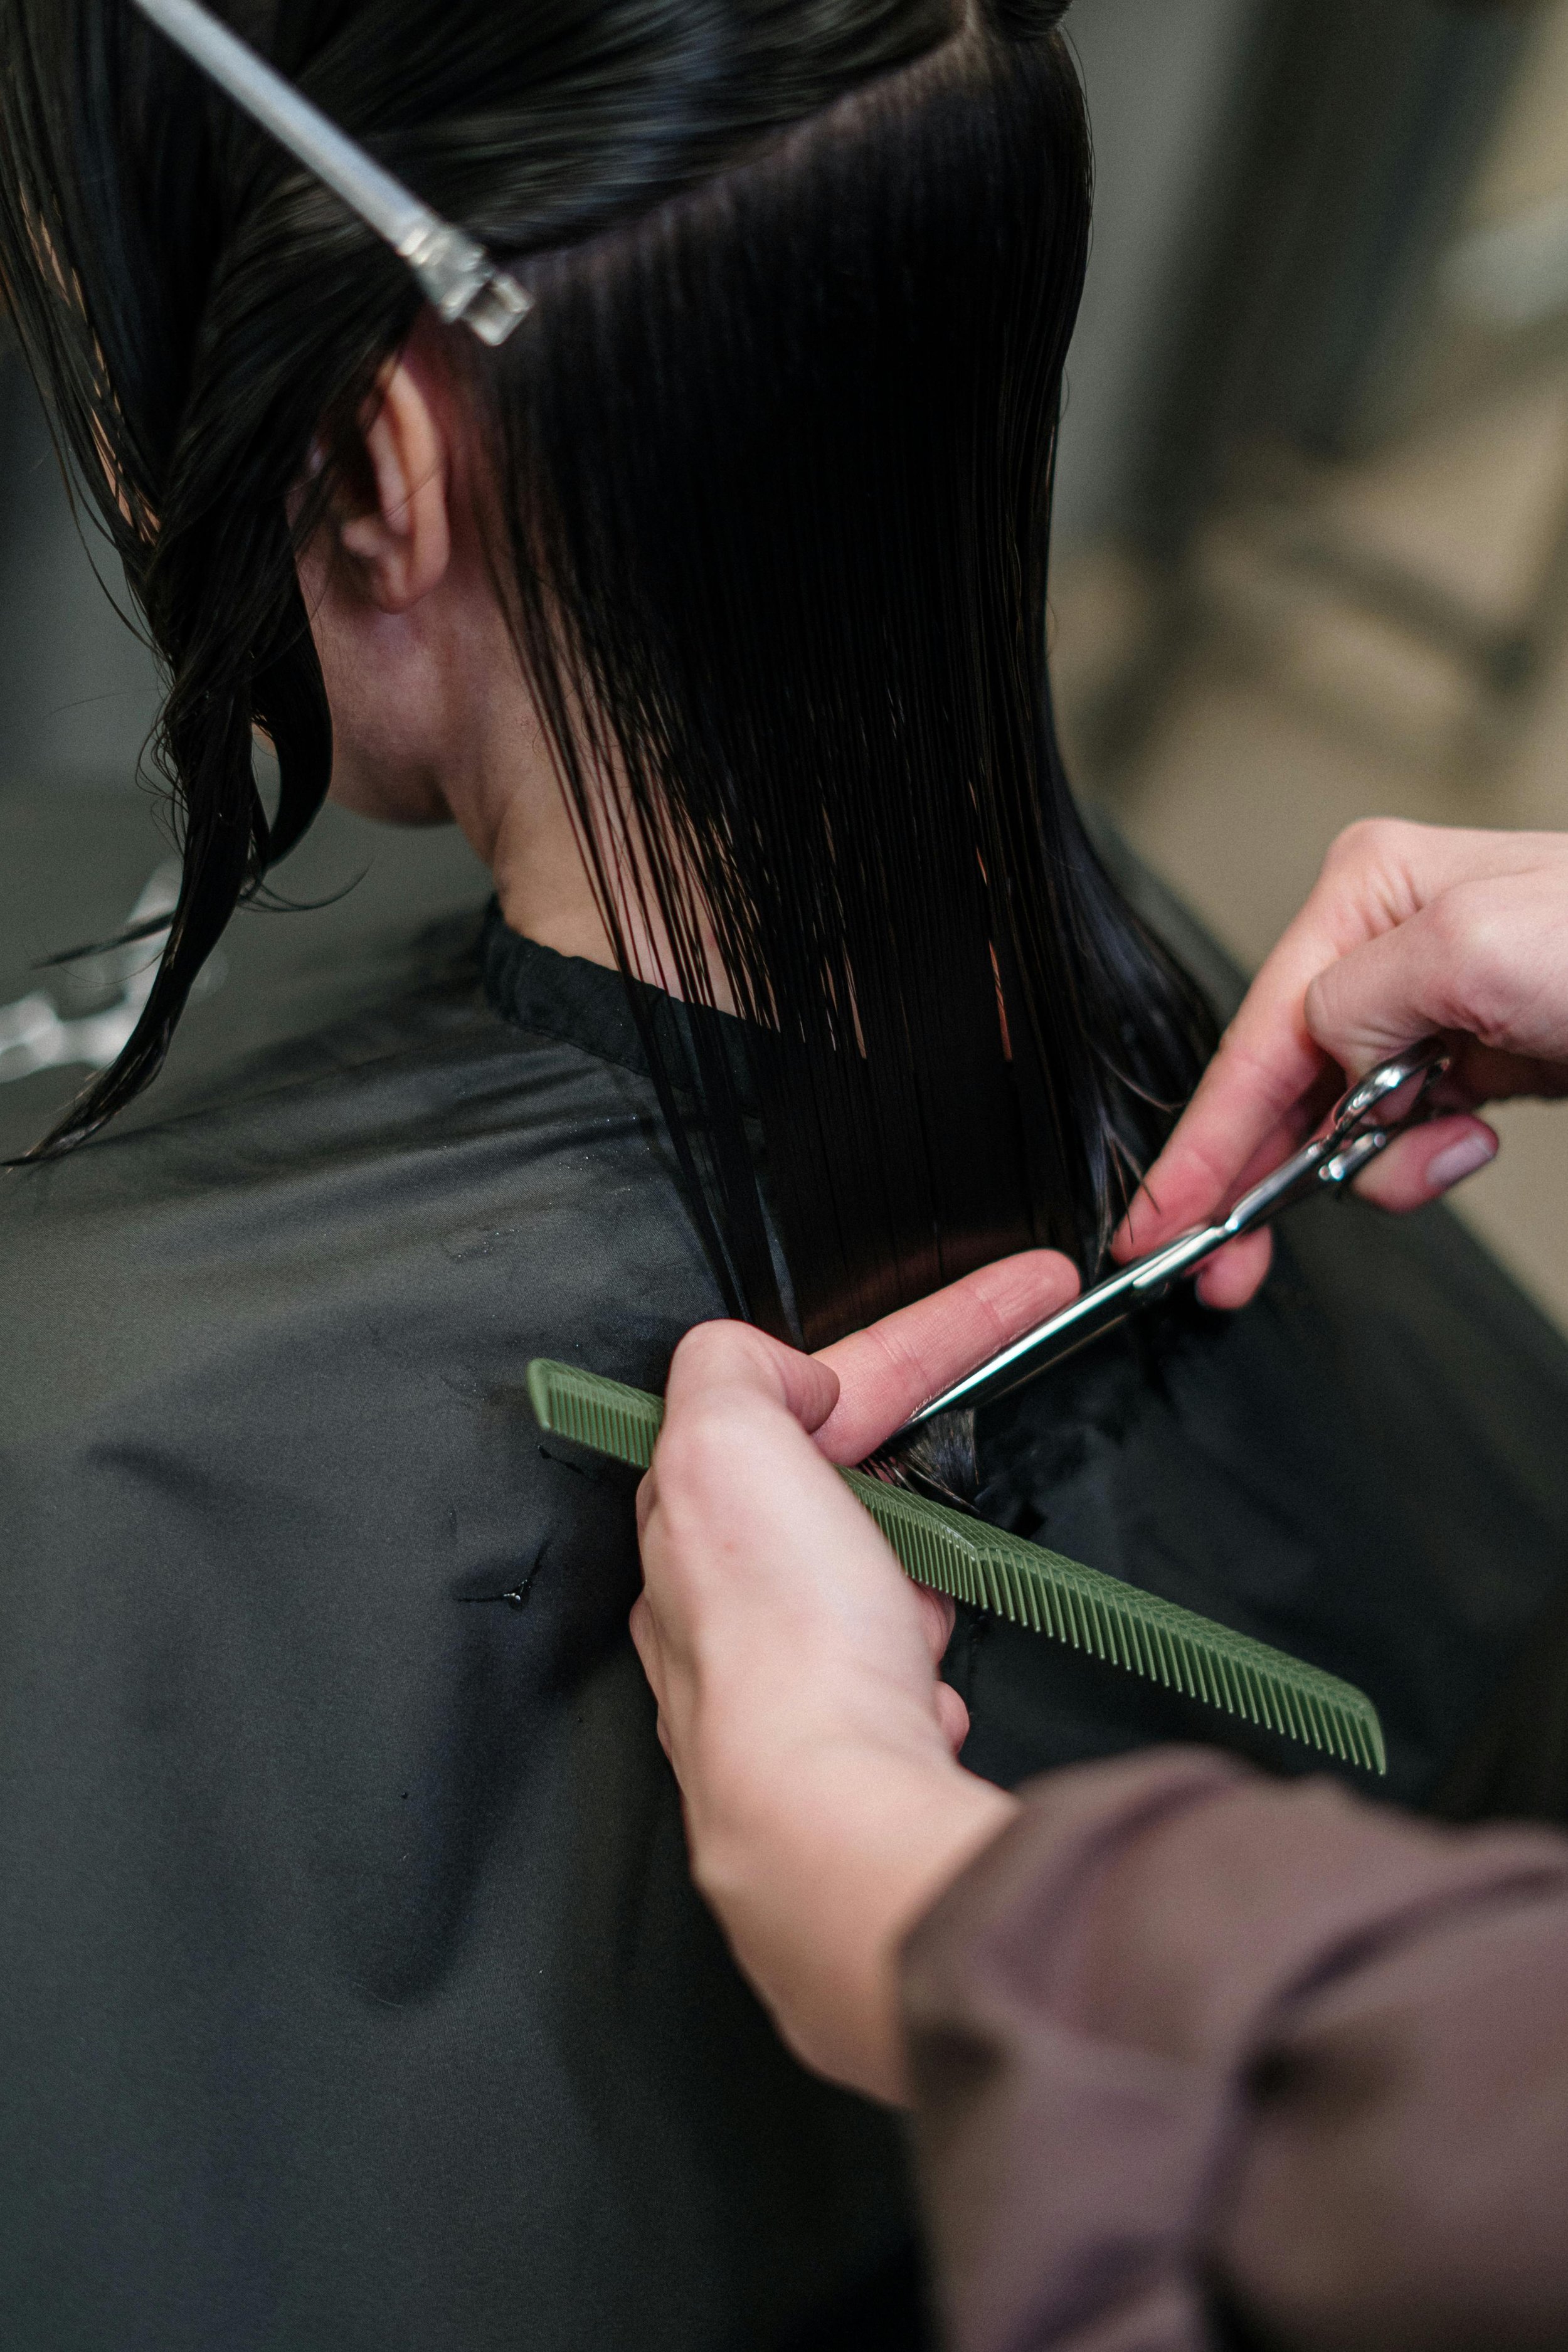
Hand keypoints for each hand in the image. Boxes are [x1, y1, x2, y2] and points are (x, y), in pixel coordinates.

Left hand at [630, 1249, 1080, 2103]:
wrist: (833, 1829)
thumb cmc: (782, 1647)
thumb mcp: (724, 1442)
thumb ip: (734, 1369)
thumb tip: (785, 1374)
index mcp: (683, 1527)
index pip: (802, 1397)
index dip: (921, 1340)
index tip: (1025, 1294)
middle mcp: (710, 1618)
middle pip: (833, 1503)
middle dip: (903, 1491)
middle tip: (949, 1504)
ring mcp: (776, 1694)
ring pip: (870, 1595)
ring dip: (913, 1587)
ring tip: (919, 1614)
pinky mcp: (842, 1759)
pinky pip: (899, 1686)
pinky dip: (922, 1675)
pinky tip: (926, 1692)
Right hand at [1117, 820, 1567, 1307]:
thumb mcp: (1473, 948)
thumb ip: (1359, 1001)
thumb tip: (1326, 1058)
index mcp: (1369, 892)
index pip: (1256, 1037)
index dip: (1202, 1142)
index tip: (1161, 1222)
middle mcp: (1389, 942)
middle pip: (1283, 1083)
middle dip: (1256, 1175)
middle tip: (1223, 1268)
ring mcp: (1434, 1003)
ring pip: (1341, 1118)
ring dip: (1368, 1164)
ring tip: (1431, 1160)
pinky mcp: (1477, 1055)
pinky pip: (1403, 1131)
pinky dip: (1418, 1159)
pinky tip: (1459, 1144)